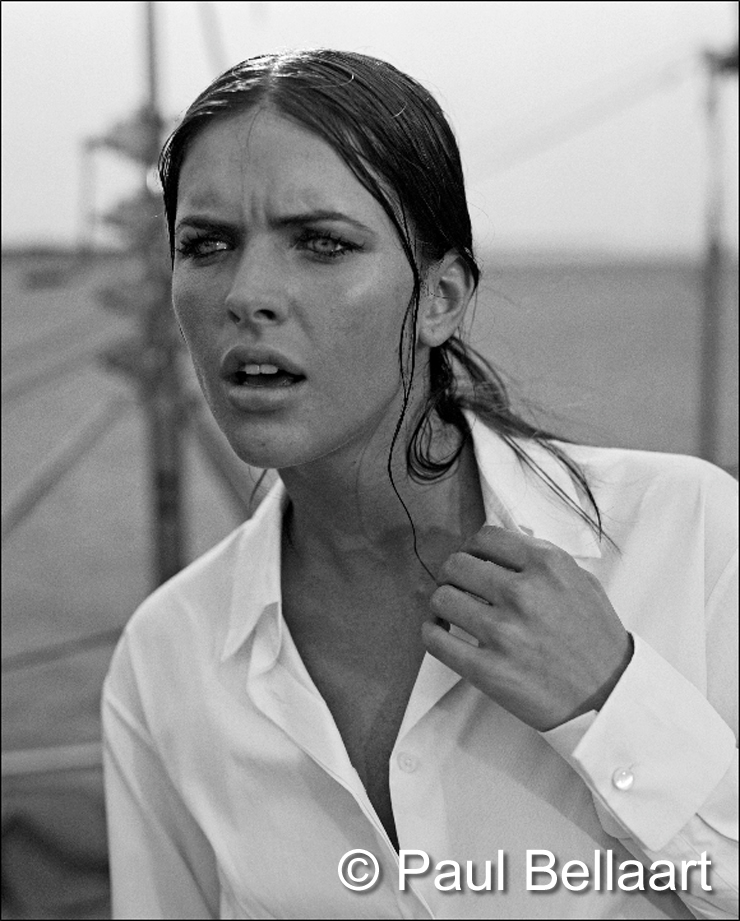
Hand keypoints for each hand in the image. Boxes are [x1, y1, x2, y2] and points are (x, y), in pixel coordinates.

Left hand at [421, 525, 632, 731]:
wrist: (610, 697)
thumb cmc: (596, 639)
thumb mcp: (581, 582)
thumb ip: (541, 558)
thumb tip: (501, 542)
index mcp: (547, 566)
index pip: (485, 538)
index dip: (473, 548)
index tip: (473, 561)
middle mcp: (523, 593)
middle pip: (456, 565)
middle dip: (453, 574)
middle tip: (459, 587)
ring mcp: (503, 632)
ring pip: (441, 598)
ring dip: (442, 602)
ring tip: (452, 611)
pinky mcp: (488, 669)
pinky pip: (435, 639)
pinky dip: (431, 632)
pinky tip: (441, 632)